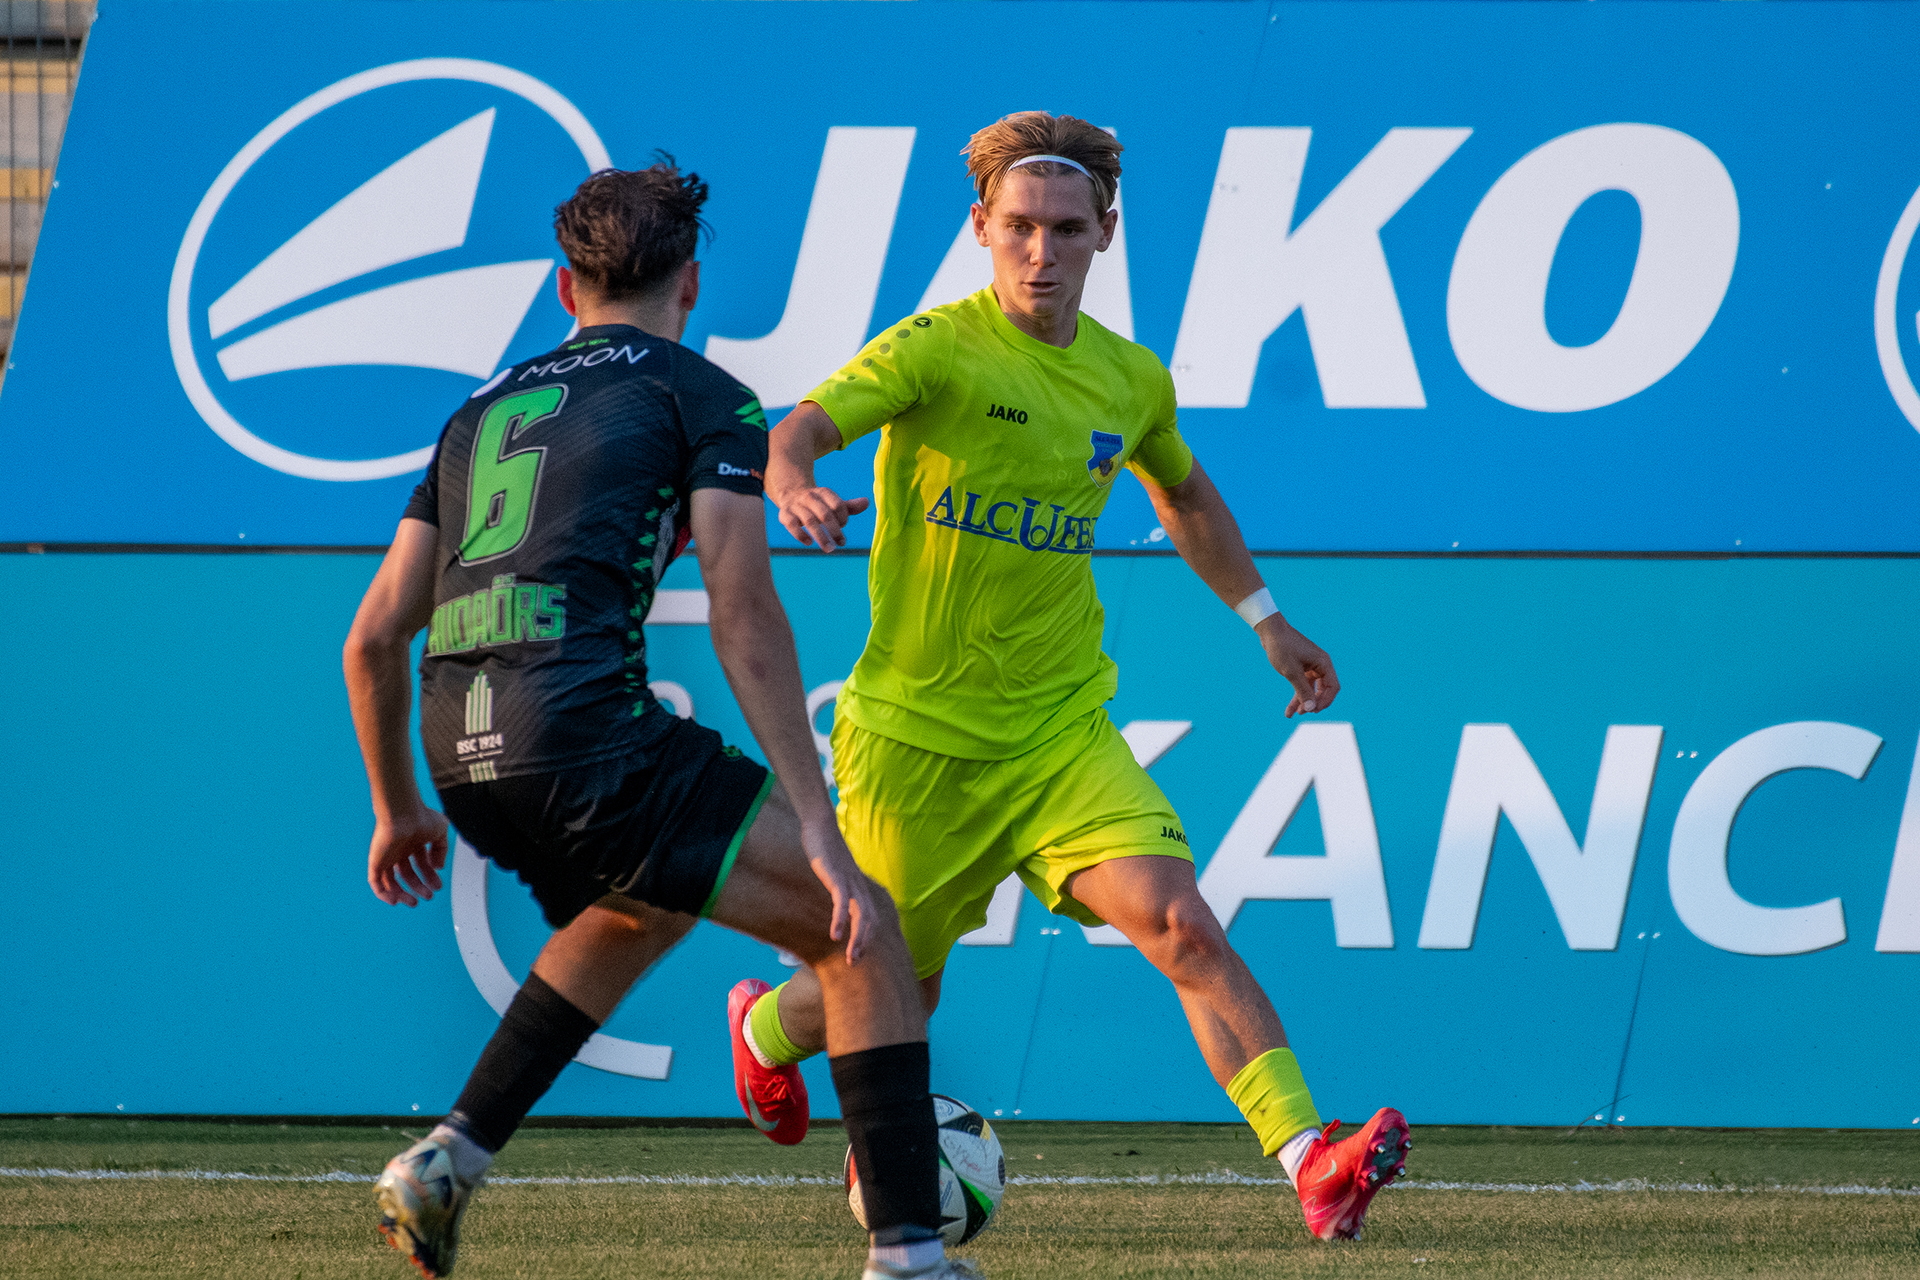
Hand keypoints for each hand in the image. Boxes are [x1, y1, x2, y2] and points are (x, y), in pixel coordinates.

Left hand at [368, 805, 449, 905]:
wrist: (402, 812)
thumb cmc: (420, 816)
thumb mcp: (441, 832)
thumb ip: (441, 850)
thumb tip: (438, 867)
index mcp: (413, 842)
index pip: (421, 864)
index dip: (429, 876)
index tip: (438, 886)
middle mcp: (399, 850)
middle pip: (407, 875)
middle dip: (418, 887)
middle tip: (428, 896)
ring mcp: (386, 856)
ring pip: (390, 881)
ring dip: (401, 894)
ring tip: (413, 902)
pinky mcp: (376, 861)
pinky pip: (376, 882)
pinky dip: (383, 893)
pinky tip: (394, 901)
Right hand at [776, 485, 869, 551]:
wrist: (791, 494)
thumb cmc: (818, 503)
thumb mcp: (832, 503)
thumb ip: (849, 506)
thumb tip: (867, 502)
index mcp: (824, 492)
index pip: (838, 505)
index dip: (843, 518)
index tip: (843, 526)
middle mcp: (810, 497)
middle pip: (825, 514)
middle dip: (835, 531)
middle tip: (842, 544)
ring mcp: (796, 505)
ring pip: (810, 521)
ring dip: (821, 536)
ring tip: (829, 549)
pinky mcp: (784, 514)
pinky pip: (792, 525)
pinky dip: (800, 534)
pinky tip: (809, 543)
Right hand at [799, 817, 875, 964]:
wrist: (820, 826)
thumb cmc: (826, 850)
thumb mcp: (835, 873)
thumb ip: (838, 886)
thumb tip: (837, 900)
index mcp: (859, 887)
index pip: (872, 917)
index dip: (868, 937)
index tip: (859, 954)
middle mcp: (859, 886)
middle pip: (871, 919)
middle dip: (865, 943)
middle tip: (856, 963)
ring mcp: (849, 881)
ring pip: (861, 914)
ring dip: (858, 937)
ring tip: (851, 957)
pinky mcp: (837, 876)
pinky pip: (842, 901)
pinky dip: (841, 919)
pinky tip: (835, 934)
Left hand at [1256, 616, 1340, 717]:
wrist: (1270, 631)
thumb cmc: (1282, 647)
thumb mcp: (1292, 672)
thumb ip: (1303, 691)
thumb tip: (1311, 708)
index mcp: (1323, 663)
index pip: (1332, 687)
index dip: (1325, 701)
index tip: (1313, 710)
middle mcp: (1320, 665)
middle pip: (1324, 690)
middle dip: (1314, 702)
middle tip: (1303, 712)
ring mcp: (1311, 666)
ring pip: (1311, 689)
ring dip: (1304, 701)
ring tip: (1295, 713)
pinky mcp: (1301, 667)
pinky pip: (1302, 684)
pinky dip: (1297, 695)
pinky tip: (1289, 709)